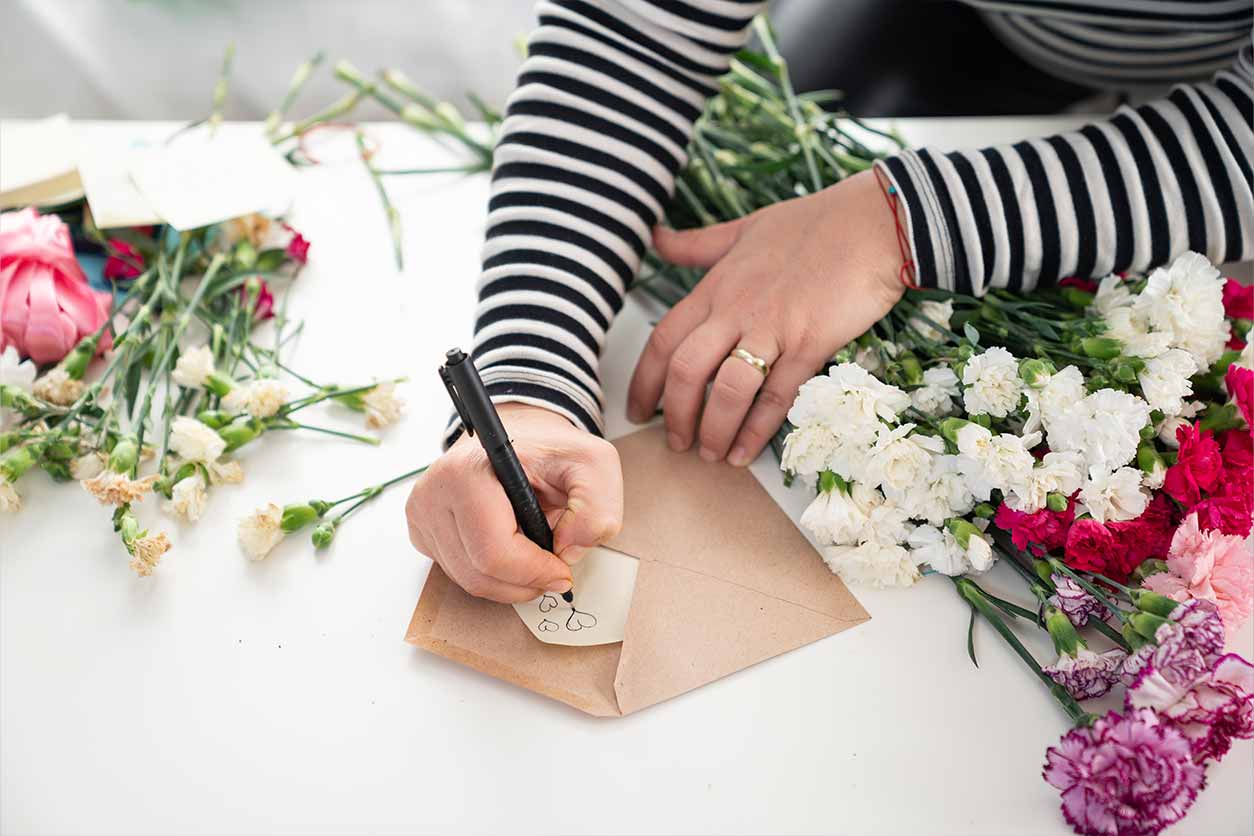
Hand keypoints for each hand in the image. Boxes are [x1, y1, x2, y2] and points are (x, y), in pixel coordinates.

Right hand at [406, 403, 623, 602]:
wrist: (519, 436)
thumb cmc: (551, 450)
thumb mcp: (594, 465)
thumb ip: (597, 509)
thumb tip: (569, 552)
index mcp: (467, 471)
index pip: (493, 552)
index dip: (534, 573)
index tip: (562, 571)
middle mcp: (434, 492)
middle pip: (478, 574)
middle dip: (525, 582)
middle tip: (552, 569)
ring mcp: (421, 513)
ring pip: (468, 580)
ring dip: (510, 581)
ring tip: (534, 554)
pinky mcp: (421, 529)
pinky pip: (458, 573)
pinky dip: (490, 573)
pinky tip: (510, 548)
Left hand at [627, 169, 905, 465]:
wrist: (874, 223)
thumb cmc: (814, 224)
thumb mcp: (745, 228)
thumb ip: (698, 244)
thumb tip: (656, 238)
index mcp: (716, 287)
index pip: (662, 340)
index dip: (643, 381)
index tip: (637, 410)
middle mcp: (735, 310)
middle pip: (684, 371)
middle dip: (673, 415)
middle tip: (674, 443)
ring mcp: (772, 328)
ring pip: (725, 390)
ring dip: (711, 430)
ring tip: (709, 455)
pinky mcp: (810, 343)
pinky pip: (775, 396)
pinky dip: (756, 431)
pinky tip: (744, 453)